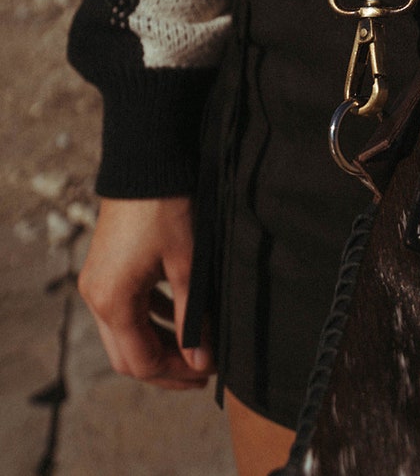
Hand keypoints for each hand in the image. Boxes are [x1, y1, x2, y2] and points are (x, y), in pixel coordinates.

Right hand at [78, 196, 213, 389]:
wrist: (147, 160)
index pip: (141, 361)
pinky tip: (181, 314)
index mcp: (113, 301)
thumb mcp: (187, 265)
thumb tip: (202, 359)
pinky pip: (126, 307)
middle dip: (166, 366)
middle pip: (127, 354)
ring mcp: (98, 281)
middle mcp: (96, 297)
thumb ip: (193, 317)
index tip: (208, 372)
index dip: (176, 373)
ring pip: (126, 332)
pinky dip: (152, 317)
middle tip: (202, 370)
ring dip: (159, 342)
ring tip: (197, 346)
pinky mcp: (106, 267)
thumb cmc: (168, 209)